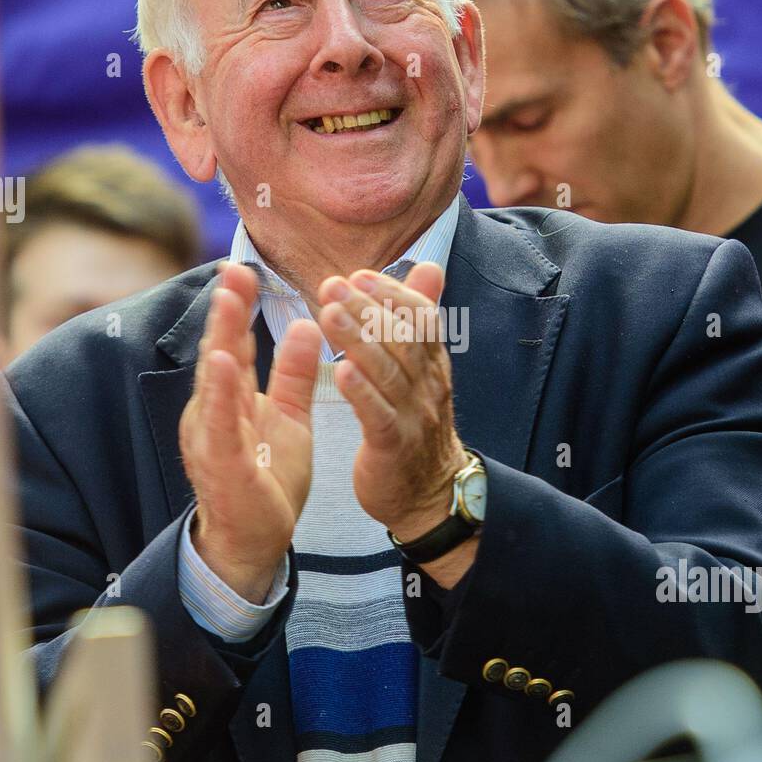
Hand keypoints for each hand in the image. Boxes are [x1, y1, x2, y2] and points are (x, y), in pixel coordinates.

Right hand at [179, 262, 321, 601]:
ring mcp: (212, 437)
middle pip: (220, 352)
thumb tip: (304, 325)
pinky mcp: (221, 464)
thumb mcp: (289, 417)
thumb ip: (293, 374)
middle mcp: (214, 411)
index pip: (235, 343)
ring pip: (215, 382)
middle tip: (233, 268)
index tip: (245, 267)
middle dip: (226, 310)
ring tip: (227, 301)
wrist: (255, 541)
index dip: (239, 306)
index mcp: (231, 398)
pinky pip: (218, 425)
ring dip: (219, 340)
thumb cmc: (268, 478)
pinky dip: (219, 394)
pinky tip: (222, 365)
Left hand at [317, 262, 473, 581]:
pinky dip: (362, 392)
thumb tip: (430, 267)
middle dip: (367, 308)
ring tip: (329, 315)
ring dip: (359, 340)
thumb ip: (421, 318)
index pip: (421, 318)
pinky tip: (340, 372)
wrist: (430, 494)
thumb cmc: (417, 424)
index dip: (391, 294)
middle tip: (331, 286)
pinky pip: (380, 415)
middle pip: (402, 339)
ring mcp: (414, 415)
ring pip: (388, 372)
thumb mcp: (424, 368)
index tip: (358, 275)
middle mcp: (427, 385)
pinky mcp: (395, 446)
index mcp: (432, 363)